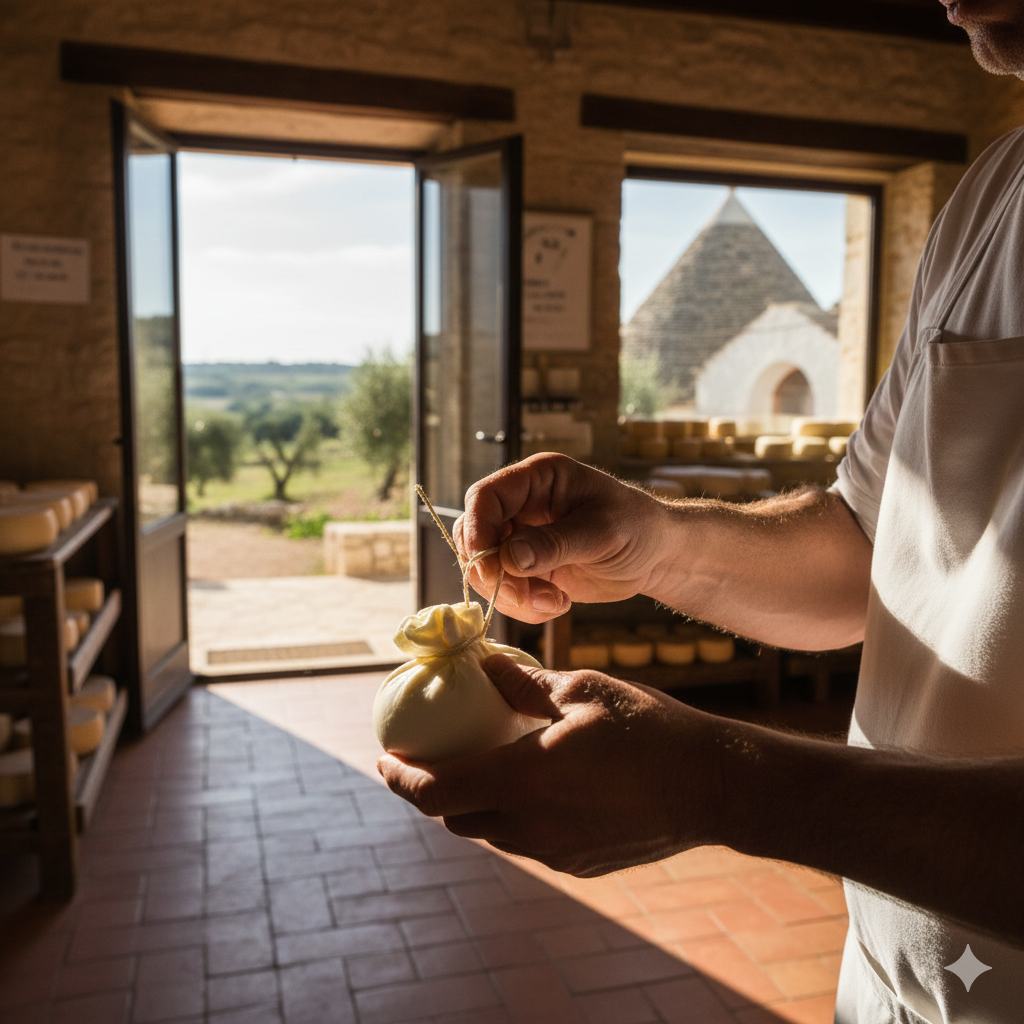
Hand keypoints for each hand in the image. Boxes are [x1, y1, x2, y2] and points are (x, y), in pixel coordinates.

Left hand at [377, 654, 722, 876]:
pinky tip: (534, 784)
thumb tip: (485, 665)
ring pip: (491, 832)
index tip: (385, 759)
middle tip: (432, 757)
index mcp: (524, 780)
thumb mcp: (582, 691)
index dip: (401, 778)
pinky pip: (527, 841)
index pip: (435, 792)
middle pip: (456, 818)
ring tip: (484, 764)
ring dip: (475, 803)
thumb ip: (524, 684)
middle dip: (434, 791)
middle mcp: (530, 826)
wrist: (712, 785)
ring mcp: (554, 852)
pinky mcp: (578, 864)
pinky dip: (513, 815)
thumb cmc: (648, 729)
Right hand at [453, 452, 669, 622]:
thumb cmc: (638, 528)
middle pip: (475, 536)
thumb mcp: (603, 533)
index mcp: (538, 479)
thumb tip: (508, 557)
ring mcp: (521, 537)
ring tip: (554, 603)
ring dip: (512, 595)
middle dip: (495, 573)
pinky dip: (524, 606)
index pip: (484, 498)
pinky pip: (505, 589)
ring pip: (485, 569)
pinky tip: (558, 604)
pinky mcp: (527, 567)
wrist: (657, 556)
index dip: (477, 532)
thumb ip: (555, 544)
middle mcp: (522, 505)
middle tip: (526, 596)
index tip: (490, 568)